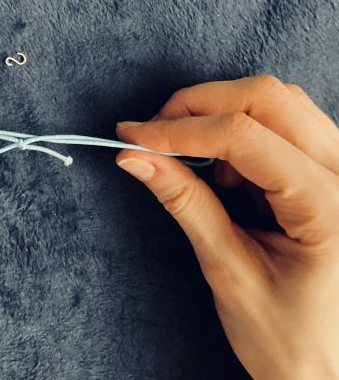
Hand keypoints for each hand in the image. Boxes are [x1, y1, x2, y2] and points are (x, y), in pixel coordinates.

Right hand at [115, 75, 338, 379]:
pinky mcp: (336, 175)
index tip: (131, 136)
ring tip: (187, 159)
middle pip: (269, 98)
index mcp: (332, 207)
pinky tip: (224, 172)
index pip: (245, 135)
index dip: (179, 129)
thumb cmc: (293, 341)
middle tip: (150, 134)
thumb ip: (186, 204)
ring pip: (281, 103)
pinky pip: (290, 125)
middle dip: (199, 106)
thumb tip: (135, 157)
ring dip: (222, 115)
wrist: (334, 376)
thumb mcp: (230, 272)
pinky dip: (244, 133)